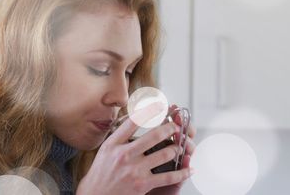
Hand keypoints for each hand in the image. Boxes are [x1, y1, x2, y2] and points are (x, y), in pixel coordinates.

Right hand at [76, 104, 193, 194]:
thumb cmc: (100, 172)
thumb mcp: (104, 150)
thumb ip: (119, 137)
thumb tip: (135, 120)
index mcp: (113, 143)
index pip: (133, 121)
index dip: (149, 111)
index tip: (160, 105)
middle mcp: (124, 154)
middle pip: (154, 135)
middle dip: (170, 129)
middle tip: (176, 127)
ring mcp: (134, 170)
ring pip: (164, 154)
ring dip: (177, 148)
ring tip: (180, 146)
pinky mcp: (142, 184)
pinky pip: (168, 177)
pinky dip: (182, 172)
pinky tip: (189, 169)